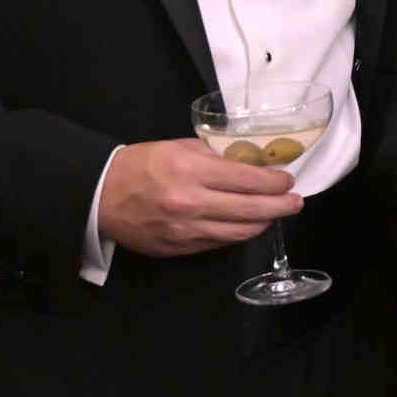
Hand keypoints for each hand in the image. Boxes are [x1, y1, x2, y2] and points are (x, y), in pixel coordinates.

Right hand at [99, 137, 299, 256]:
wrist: (101, 196)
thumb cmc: (141, 166)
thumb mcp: (178, 147)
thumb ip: (215, 156)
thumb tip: (251, 162)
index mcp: (191, 172)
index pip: (249, 180)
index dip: (275, 182)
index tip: (287, 180)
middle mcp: (192, 204)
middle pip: (252, 210)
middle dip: (282, 206)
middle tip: (295, 201)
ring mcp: (187, 231)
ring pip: (241, 232)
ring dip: (264, 222)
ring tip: (275, 213)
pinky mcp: (181, 249)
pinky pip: (221, 242)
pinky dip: (238, 233)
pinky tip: (247, 224)